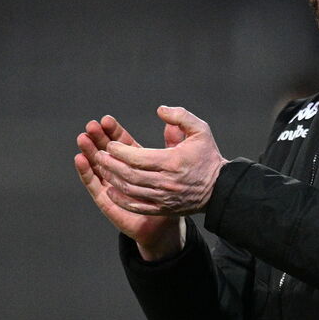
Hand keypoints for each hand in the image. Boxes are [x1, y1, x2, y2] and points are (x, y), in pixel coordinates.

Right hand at [75, 114, 184, 259]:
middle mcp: (120, 173)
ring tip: (83, 138)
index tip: (106, 120)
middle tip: (91, 125)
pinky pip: (94, 185)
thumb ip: (174, 145)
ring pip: (96, 165)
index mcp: (136, 163)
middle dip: (98, 138)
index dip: (113, 132)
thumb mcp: (175, 166)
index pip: (121, 144)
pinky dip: (86, 172)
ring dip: (89, 151)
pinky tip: (81, 160)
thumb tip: (171, 124)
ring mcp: (110, 186)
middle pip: (106, 151)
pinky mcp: (105, 200)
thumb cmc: (172, 196)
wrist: (165, 225)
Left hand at [94, 105, 227, 216]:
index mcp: (173, 162)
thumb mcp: (200, 130)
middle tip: (98, 155)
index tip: (110, 144)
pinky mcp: (163, 209)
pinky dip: (121, 199)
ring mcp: (164, 198)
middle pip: (129, 174)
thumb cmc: (208, 156)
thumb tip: (160, 110)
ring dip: (112, 179)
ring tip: (102, 168)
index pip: (137, 158)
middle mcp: (166, 182)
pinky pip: (137, 206)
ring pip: (130, 190)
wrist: (220, 188)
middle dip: (110, 164)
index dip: (120, 151)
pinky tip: (111, 190)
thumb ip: (181, 116)